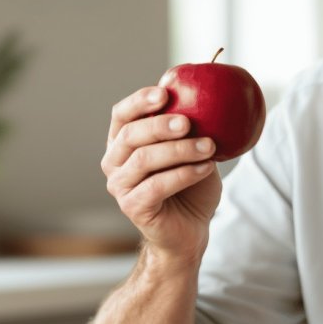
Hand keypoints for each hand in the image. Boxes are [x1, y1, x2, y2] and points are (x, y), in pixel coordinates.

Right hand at [101, 85, 221, 259]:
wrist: (190, 230)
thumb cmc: (190, 186)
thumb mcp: (191, 150)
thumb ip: (188, 127)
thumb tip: (203, 93)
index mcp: (122, 142)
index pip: (122, 114)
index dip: (139, 101)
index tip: (165, 93)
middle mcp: (114, 162)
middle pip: (130, 135)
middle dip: (160, 125)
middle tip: (188, 122)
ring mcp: (120, 186)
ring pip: (144, 160)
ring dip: (179, 150)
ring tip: (208, 146)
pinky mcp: (133, 207)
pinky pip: (157, 186)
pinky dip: (184, 174)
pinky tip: (205, 168)